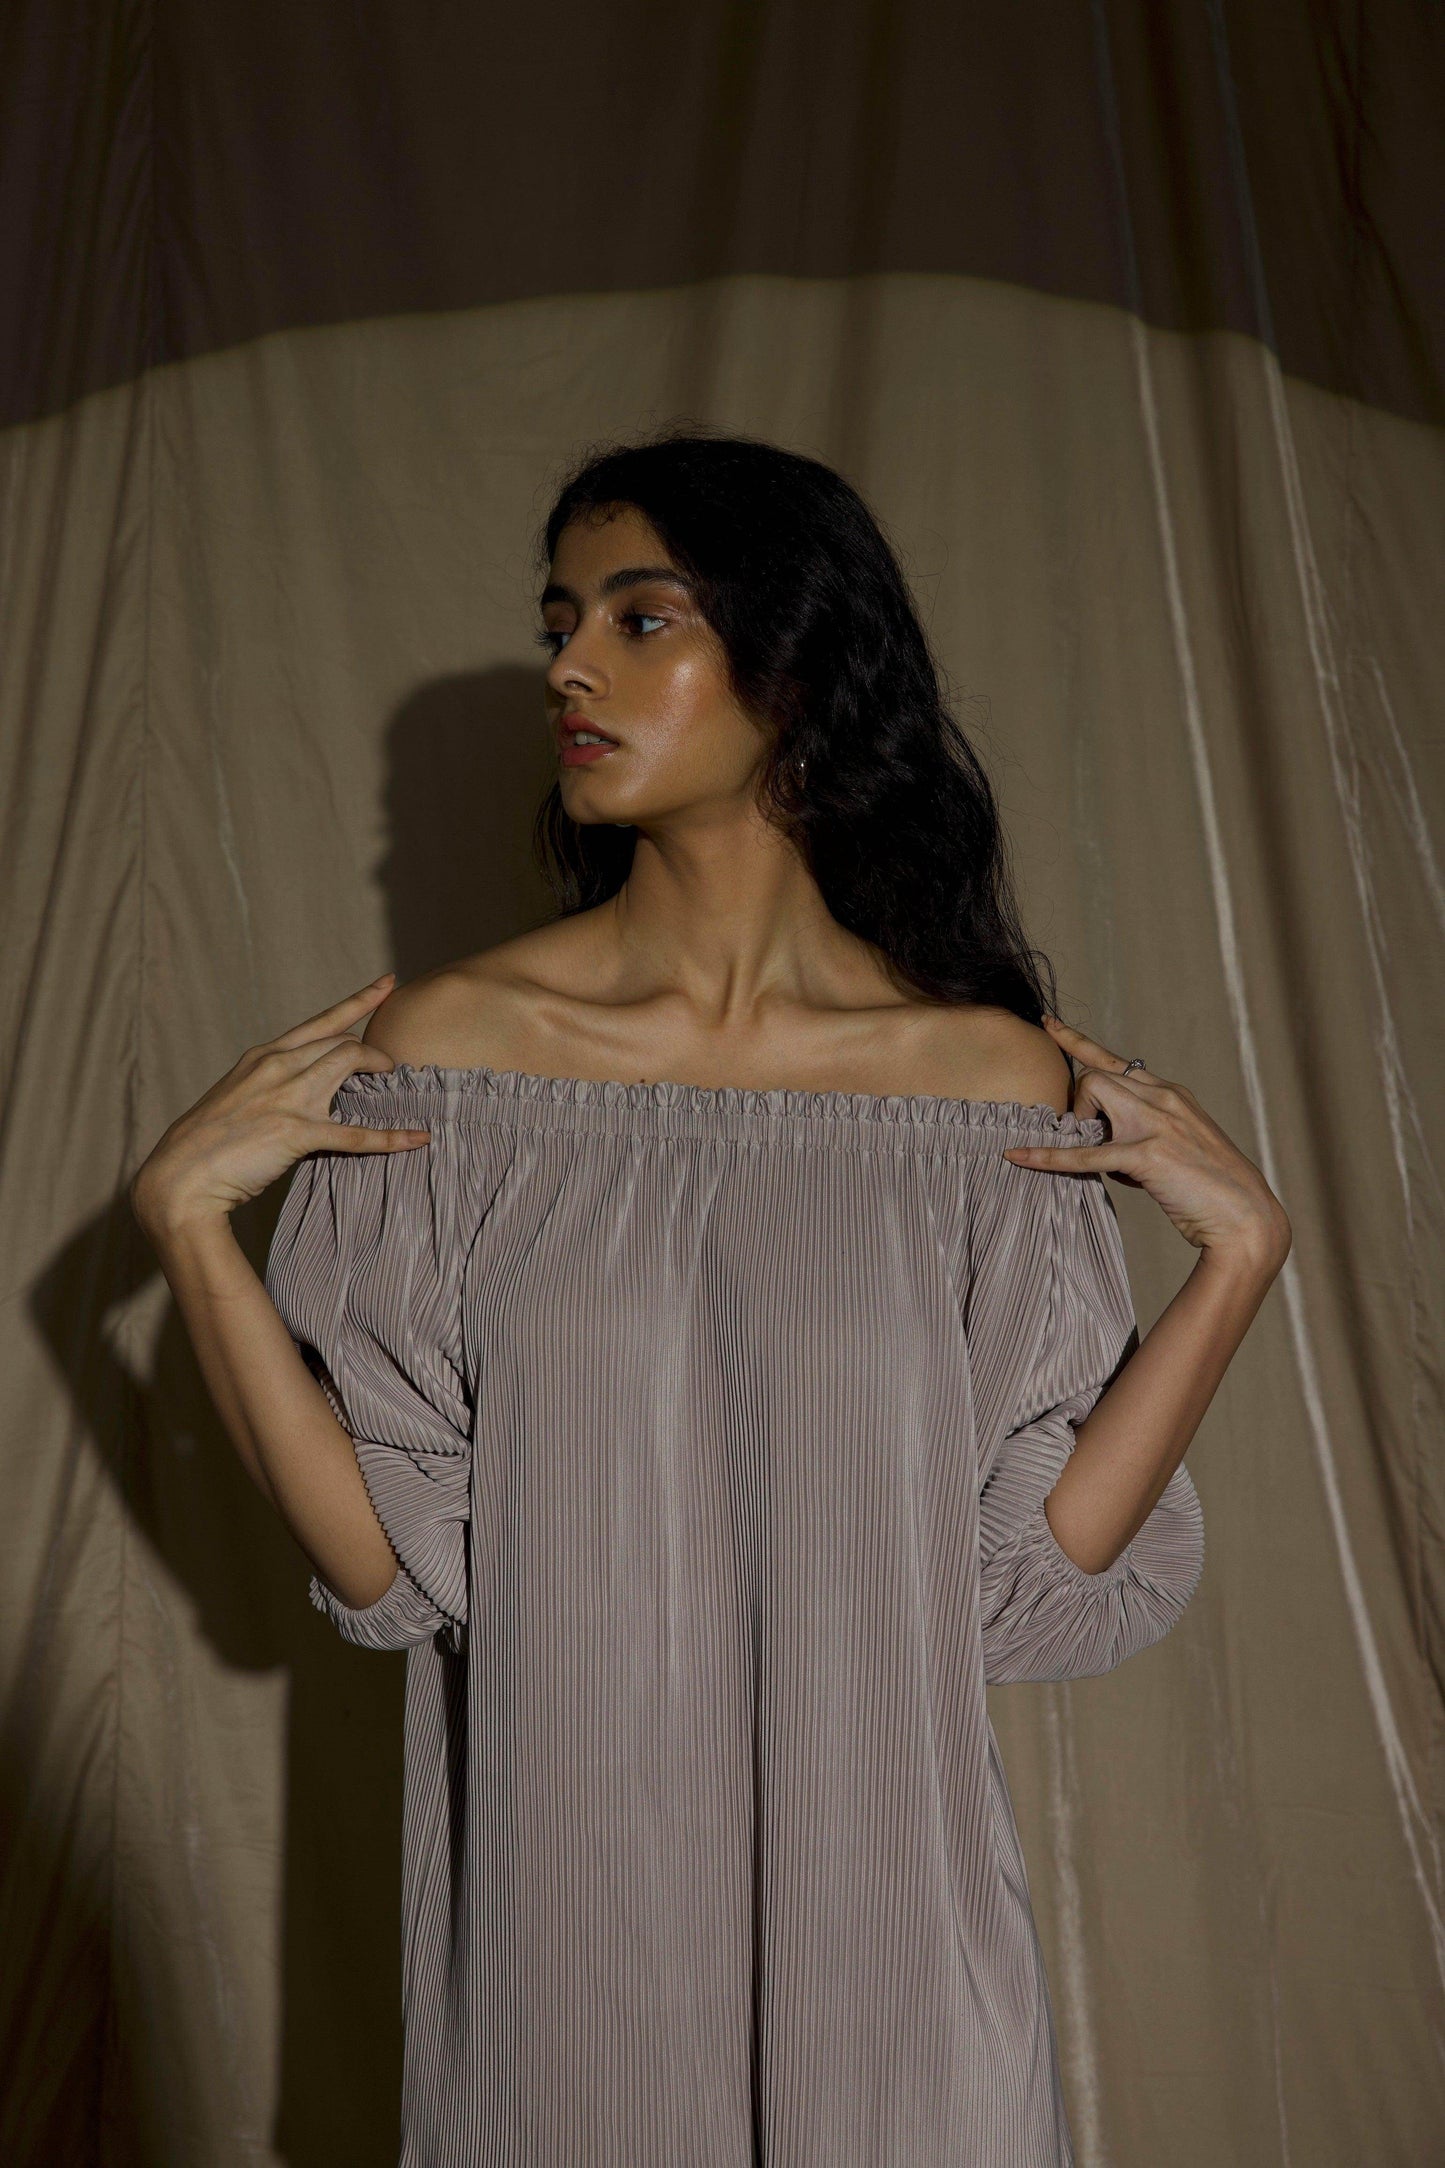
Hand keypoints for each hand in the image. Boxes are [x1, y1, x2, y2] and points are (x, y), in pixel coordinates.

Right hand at [129, 973, 429, 1237]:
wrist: (180, 1177)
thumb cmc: (207, 1143)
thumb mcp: (236, 1095)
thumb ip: (269, 1084)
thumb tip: (299, 1088)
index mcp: (264, 1055)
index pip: (321, 1021)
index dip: (359, 1001)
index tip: (387, 984)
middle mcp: (278, 1066)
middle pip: (343, 1041)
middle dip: (373, 1051)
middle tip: (388, 1067)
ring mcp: (288, 1097)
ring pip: (350, 1062)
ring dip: (380, 1069)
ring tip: (394, 1086)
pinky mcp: (296, 1132)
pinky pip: (356, 1133)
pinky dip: (392, 1137)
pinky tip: (416, 1139)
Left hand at [1002, 1013, 1291, 1268]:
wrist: (1247, 1219)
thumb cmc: (1211, 1192)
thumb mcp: (1178, 1148)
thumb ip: (1142, 1135)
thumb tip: (1101, 1145)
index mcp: (1172, 1094)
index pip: (1116, 1059)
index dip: (1077, 1041)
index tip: (1049, 1024)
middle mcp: (1164, 1097)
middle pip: (1095, 1074)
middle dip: (1077, 1106)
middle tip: (1083, 1141)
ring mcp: (1158, 1122)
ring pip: (1090, 1092)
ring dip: (1077, 1124)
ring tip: (1095, 1159)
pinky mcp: (1149, 1154)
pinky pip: (1084, 1152)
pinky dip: (1047, 1156)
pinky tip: (1018, 1157)